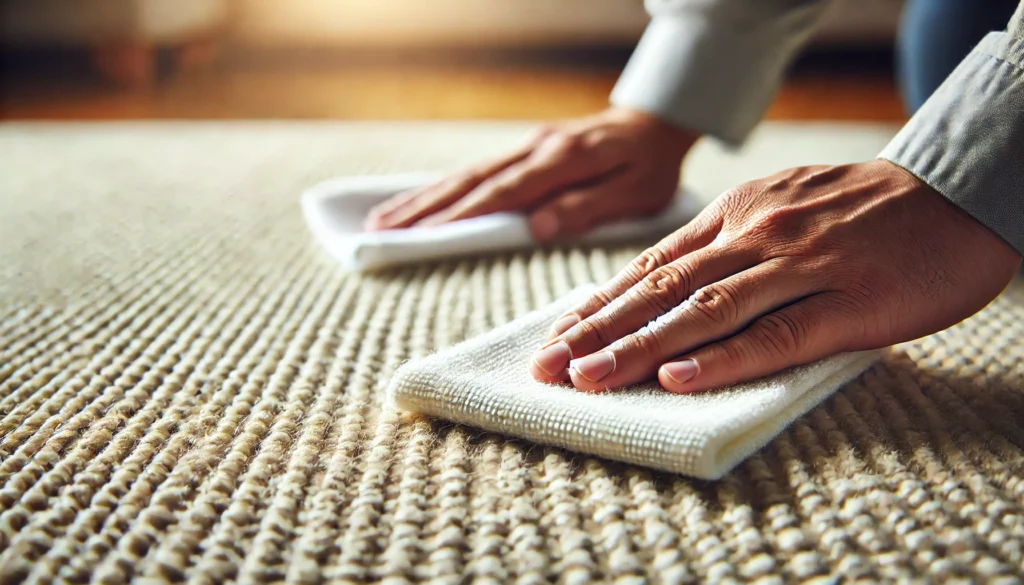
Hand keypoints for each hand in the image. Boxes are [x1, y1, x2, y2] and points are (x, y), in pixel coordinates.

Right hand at [363, 108, 698, 240]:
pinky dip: (444, 187)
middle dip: (425, 208)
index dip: (463, 216)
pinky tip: (419, 202)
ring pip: (467, 174)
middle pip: (472, 181)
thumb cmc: (651, 166)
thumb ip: (588, 208)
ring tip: (383, 219)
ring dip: (424, 197)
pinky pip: (478, 170)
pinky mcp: (525, 149)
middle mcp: (537, 148)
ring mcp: (527, 146)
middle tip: (380, 231)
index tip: (423, 237)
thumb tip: (537, 228)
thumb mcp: (638, 193)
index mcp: (565, 160)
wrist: (655, 122)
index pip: (504, 193)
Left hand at [529, 160, 1020, 392]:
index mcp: (736, 214)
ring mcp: (800, 270)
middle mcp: (756, 238)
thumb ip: (724, 242)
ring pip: (704, 313)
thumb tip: (662, 282)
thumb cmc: (861, 210)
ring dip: (640, 348)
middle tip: (548, 366)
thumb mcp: (779, 204)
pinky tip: (677, 379)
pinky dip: (724, 359)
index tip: (558, 336)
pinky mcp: (847, 305)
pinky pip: (777, 335)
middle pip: (662, 290)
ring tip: (589, 377)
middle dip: (598, 330)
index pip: (652, 265)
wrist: (955, 193)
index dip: (600, 304)